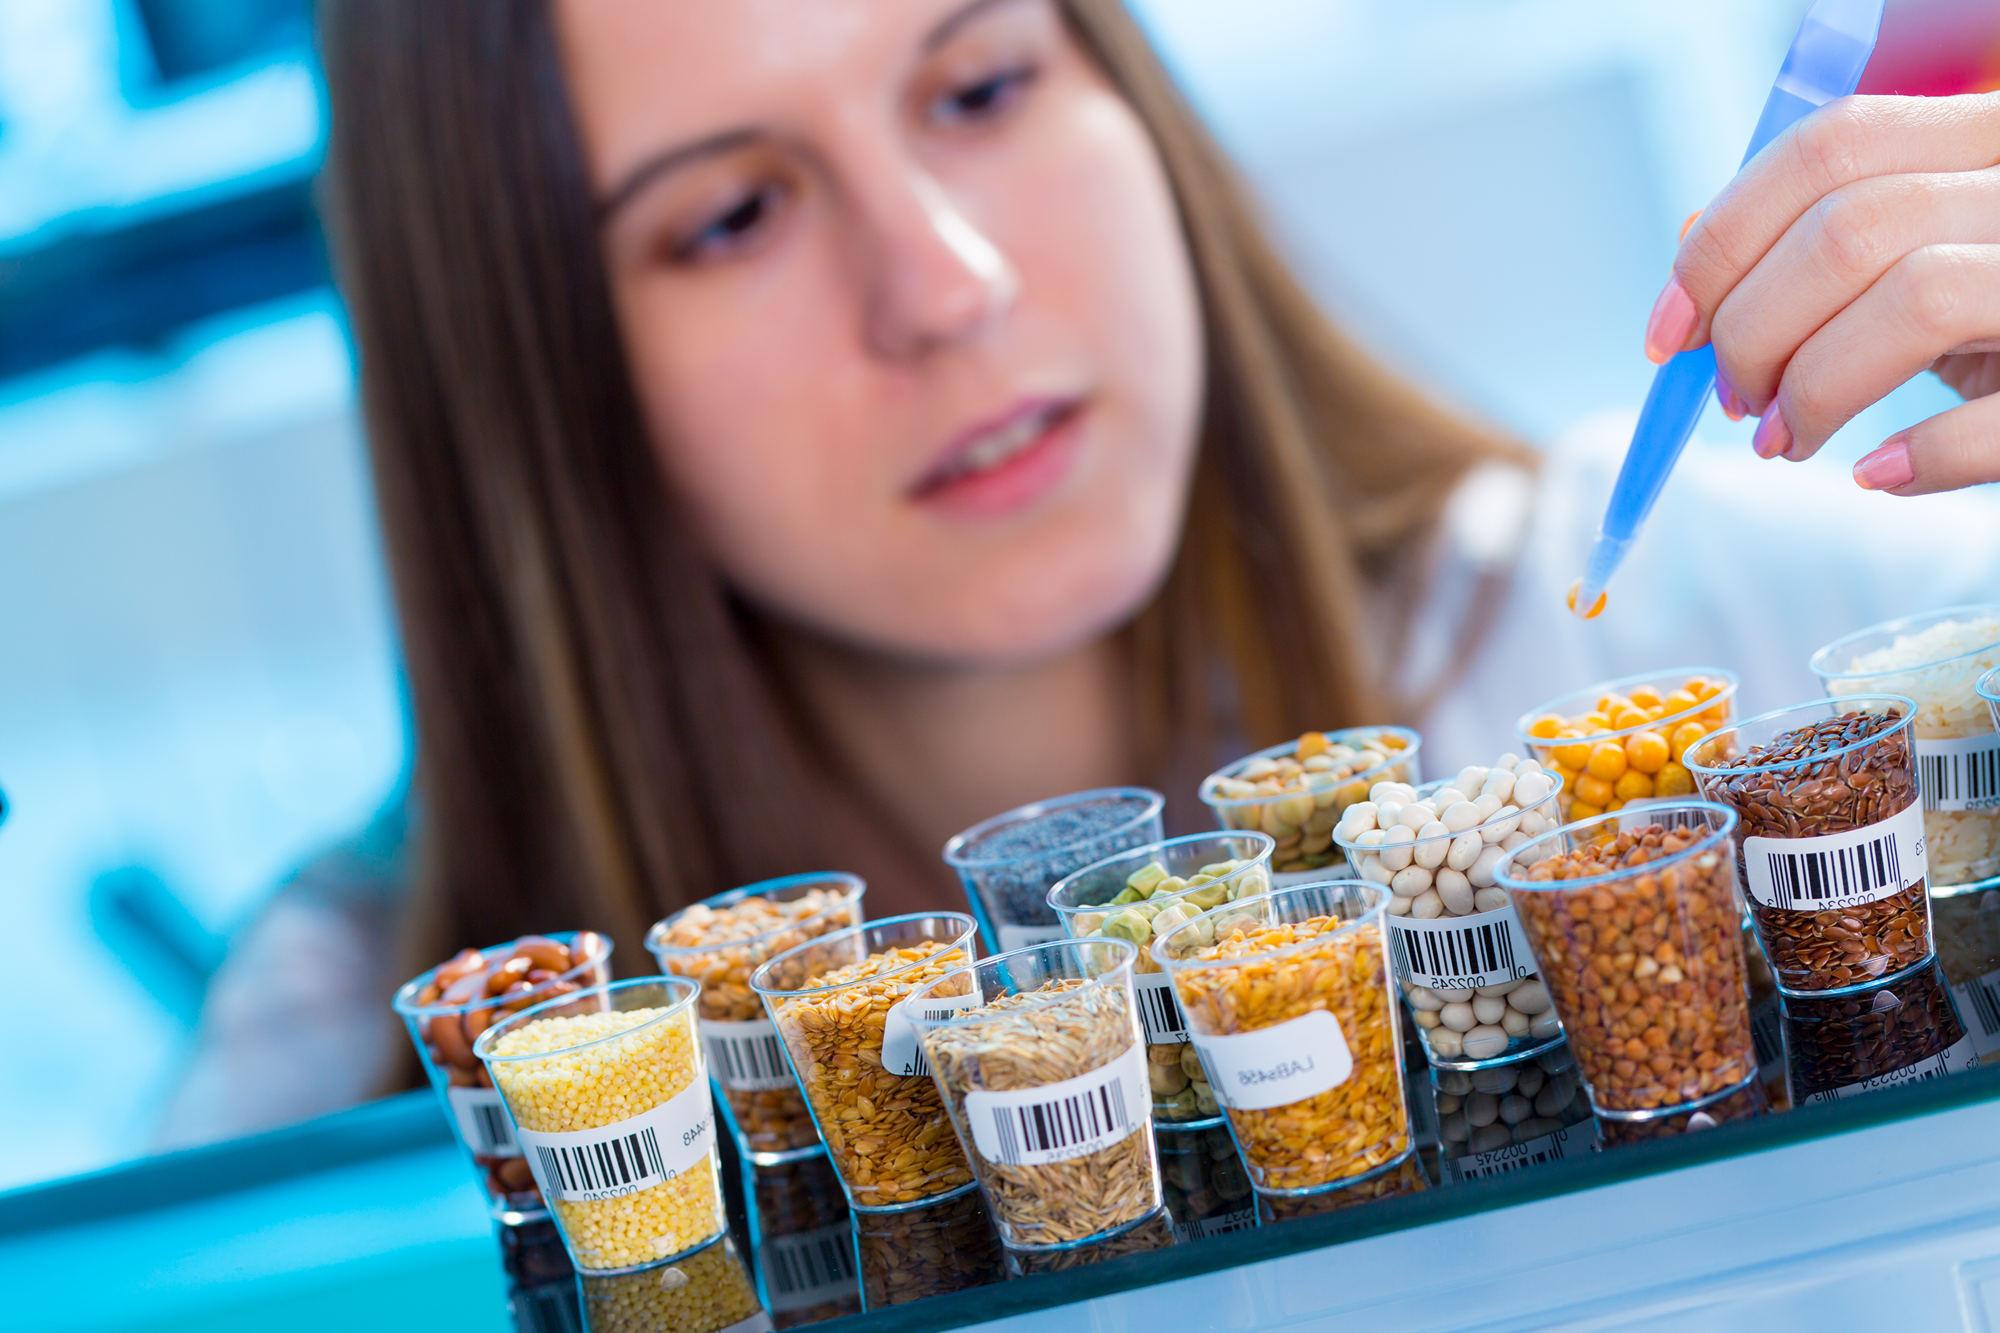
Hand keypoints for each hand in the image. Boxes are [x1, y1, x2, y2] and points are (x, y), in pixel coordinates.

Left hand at [1645, 91, 1999, 494]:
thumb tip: (1690, 240)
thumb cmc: (1997, 318)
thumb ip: (1823, 238)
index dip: (1722, 243)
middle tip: (1735, 401)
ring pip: (1916, 296)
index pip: (1830, 148)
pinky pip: (1999, 416)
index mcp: (1985, 135)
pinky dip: (1922, 454)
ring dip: (1816, 387)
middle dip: (1754, 329)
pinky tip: (1877, 474)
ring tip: (1785, 440)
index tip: (1669, 333)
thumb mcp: (1919, 253)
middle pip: (1851, 229)